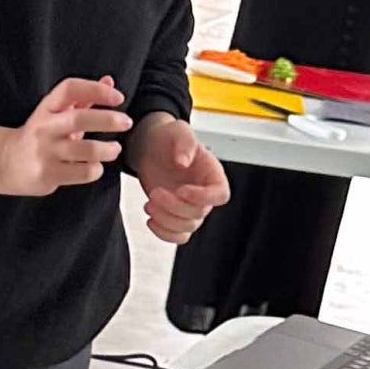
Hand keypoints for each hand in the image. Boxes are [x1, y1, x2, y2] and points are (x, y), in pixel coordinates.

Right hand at [0, 76, 130, 196]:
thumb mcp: (57, 112)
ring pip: (86, 150)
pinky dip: (96, 169)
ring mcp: (45, 152)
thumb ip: (83, 98)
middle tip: (126, 122)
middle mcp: (45, 127)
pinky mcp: (48, 174)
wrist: (7, 161)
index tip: (118, 97)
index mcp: (48, 107)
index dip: (96, 89)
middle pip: (79, 118)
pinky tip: (96, 167)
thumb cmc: (41, 135)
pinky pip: (83, 172)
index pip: (70, 89)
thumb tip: (110, 81)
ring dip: (107, 149)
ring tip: (115, 149)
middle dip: (108, 120)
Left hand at [133, 114, 229, 242]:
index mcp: (212, 174)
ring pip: (187, 227)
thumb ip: (185, 142)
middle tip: (155, 193)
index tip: (181, 190)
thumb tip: (184, 161)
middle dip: (174, 207)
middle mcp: (205, 193)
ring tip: (149, 203)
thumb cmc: (168, 137)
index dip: (203, 197)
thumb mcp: (178, 131)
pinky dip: (164, 233)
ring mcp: (190, 207)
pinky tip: (150, 220)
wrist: (151, 147)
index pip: (220, 195)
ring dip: (166, 220)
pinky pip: (178, 237)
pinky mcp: (176, 216)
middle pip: (199, 213)